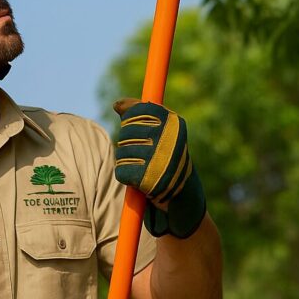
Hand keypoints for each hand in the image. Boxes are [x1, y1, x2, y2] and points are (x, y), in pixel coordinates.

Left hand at [112, 98, 206, 238]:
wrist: (182, 193)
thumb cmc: (168, 156)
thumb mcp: (162, 131)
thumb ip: (140, 115)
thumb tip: (117, 105)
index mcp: (174, 123)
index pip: (139, 110)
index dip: (131, 117)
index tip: (132, 125)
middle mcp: (168, 139)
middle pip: (127, 130)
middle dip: (129, 141)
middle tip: (144, 152)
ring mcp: (157, 158)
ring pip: (122, 151)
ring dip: (127, 160)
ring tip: (144, 166)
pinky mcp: (146, 178)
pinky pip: (121, 170)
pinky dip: (125, 175)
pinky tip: (140, 179)